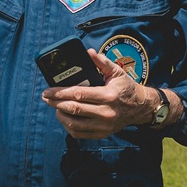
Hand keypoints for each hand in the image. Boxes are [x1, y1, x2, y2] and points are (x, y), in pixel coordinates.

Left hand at [41, 49, 166, 138]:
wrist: (140, 108)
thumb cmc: (126, 88)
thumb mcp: (117, 72)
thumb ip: (102, 62)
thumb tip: (88, 53)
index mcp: (109, 96)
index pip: (79, 94)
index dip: (60, 93)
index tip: (48, 91)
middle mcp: (106, 112)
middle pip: (73, 109)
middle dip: (55, 103)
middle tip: (46, 97)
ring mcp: (104, 126)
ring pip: (73, 123)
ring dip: (60, 114)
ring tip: (55, 106)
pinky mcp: (102, 134)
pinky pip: (79, 133)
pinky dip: (68, 126)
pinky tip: (65, 117)